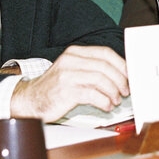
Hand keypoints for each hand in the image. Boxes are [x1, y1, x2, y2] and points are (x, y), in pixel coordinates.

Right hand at [9, 46, 128, 122]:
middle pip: (105, 66)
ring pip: (101, 79)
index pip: (105, 53)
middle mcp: (71, 60)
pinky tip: (106, 106)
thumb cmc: (54, 87)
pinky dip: (104, 101)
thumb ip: (91, 68)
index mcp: (75, 53)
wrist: (29, 99)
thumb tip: (119, 74)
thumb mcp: (71, 70)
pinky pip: (93, 94)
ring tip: (115, 100)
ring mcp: (68, 75)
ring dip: (113, 92)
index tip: (129, 75)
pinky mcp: (66, 91)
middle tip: (125, 91)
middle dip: (120, 80)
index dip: (121, 64)